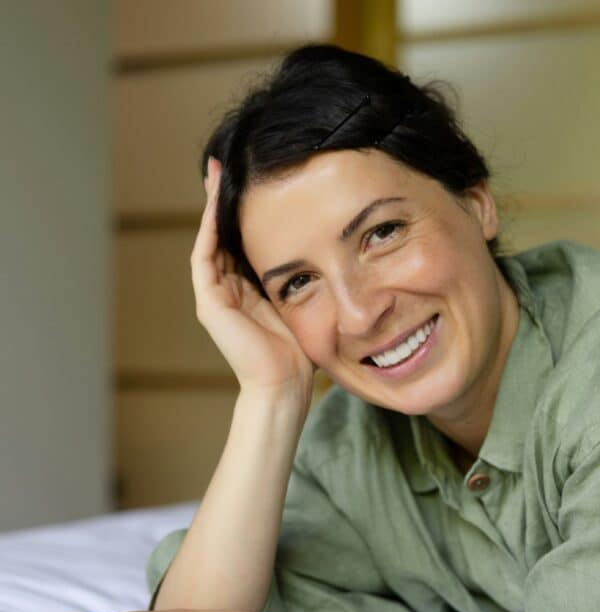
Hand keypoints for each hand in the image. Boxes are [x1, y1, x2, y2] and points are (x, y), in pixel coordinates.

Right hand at [193, 157, 314, 406]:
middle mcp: (227, 290)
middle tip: (225, 165)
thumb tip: (319, 249)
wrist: (284, 383)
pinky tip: (216, 202)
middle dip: (222, 202)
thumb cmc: (298, 352)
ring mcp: (214, 296)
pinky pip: (204, 256)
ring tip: (215, 173)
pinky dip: (209, 228)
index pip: (241, 243)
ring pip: (209, 240)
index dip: (243, 214)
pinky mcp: (208, 302)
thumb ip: (297, 279)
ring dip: (211, 207)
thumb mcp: (300, 304)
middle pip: (221, 236)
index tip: (251, 183)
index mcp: (247, 291)